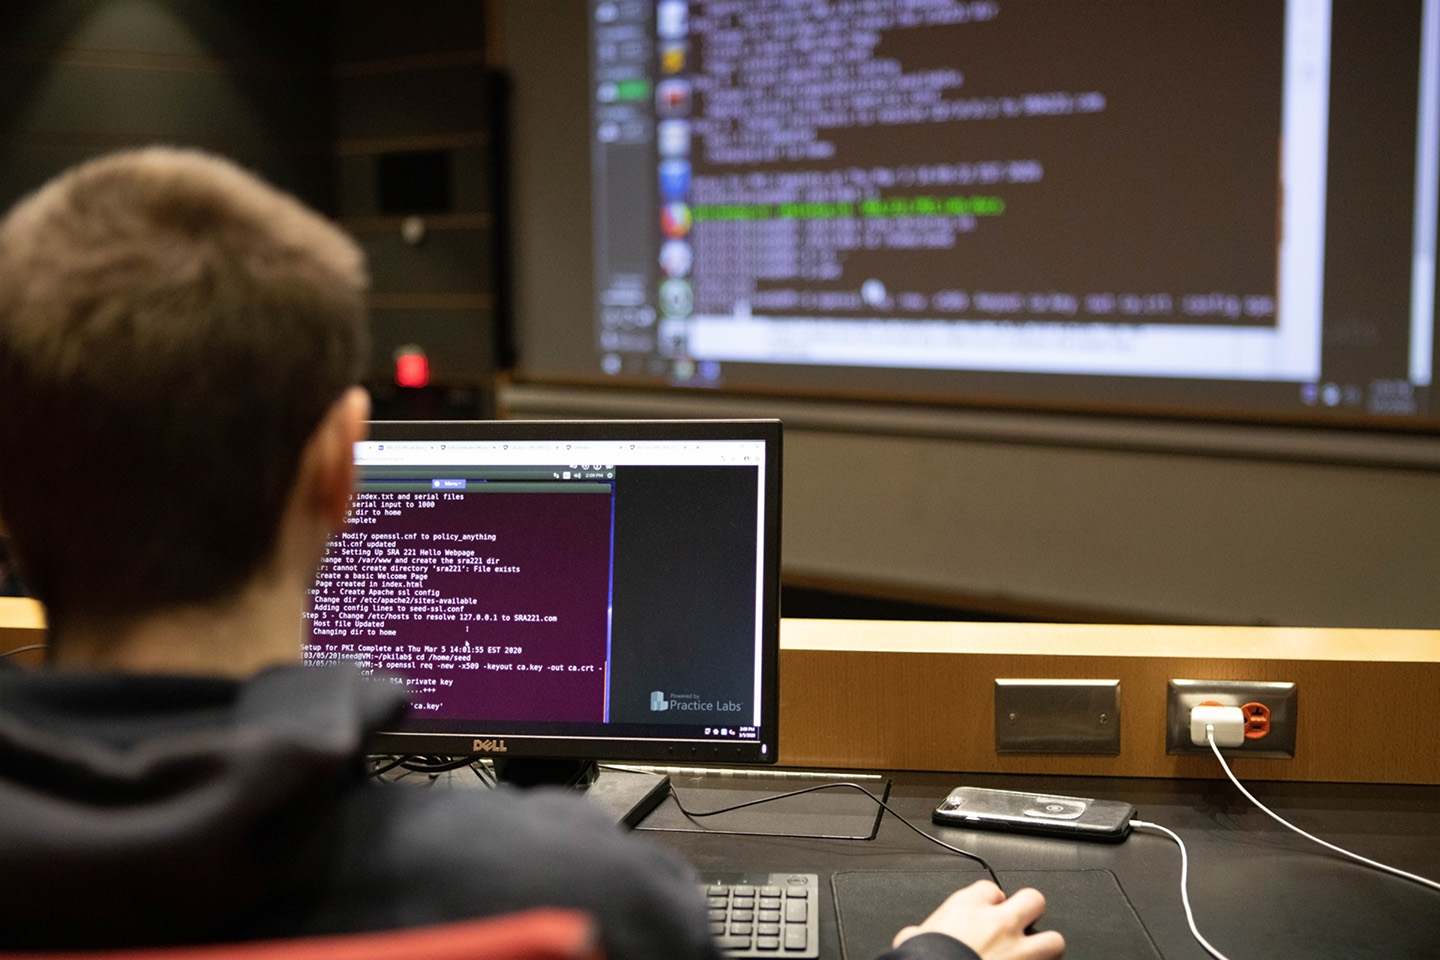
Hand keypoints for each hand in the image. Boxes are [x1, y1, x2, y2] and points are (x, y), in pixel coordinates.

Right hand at [891, 880, 1063, 959]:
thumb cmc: (926, 958)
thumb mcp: (914, 939)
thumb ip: (923, 931)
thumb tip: (913, 938)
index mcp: (968, 908)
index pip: (990, 889)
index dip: (990, 901)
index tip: (985, 912)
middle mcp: (999, 924)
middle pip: (1033, 899)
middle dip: (1029, 912)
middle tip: (1021, 925)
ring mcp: (1020, 951)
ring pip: (1054, 939)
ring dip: (1045, 947)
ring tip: (1034, 954)